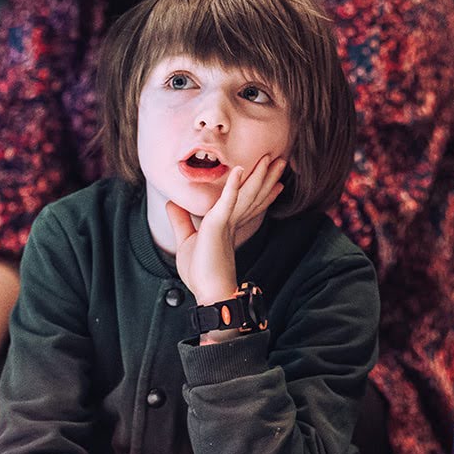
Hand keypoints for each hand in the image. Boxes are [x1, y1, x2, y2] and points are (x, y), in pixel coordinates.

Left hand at [166, 154, 286, 304]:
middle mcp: (232, 222)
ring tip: (274, 159)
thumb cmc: (201, 274)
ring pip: (247, 194)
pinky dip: (233, 186)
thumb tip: (171, 203)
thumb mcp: (185, 241)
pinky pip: (228, 202)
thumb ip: (180, 221)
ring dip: (260, 175)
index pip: (248, 204)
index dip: (263, 192)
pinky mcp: (218, 225)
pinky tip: (239, 170)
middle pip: (253, 195)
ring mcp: (227, 223)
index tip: (277, 182)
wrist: (209, 294)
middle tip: (281, 161)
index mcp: (228, 226)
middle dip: (267, 178)